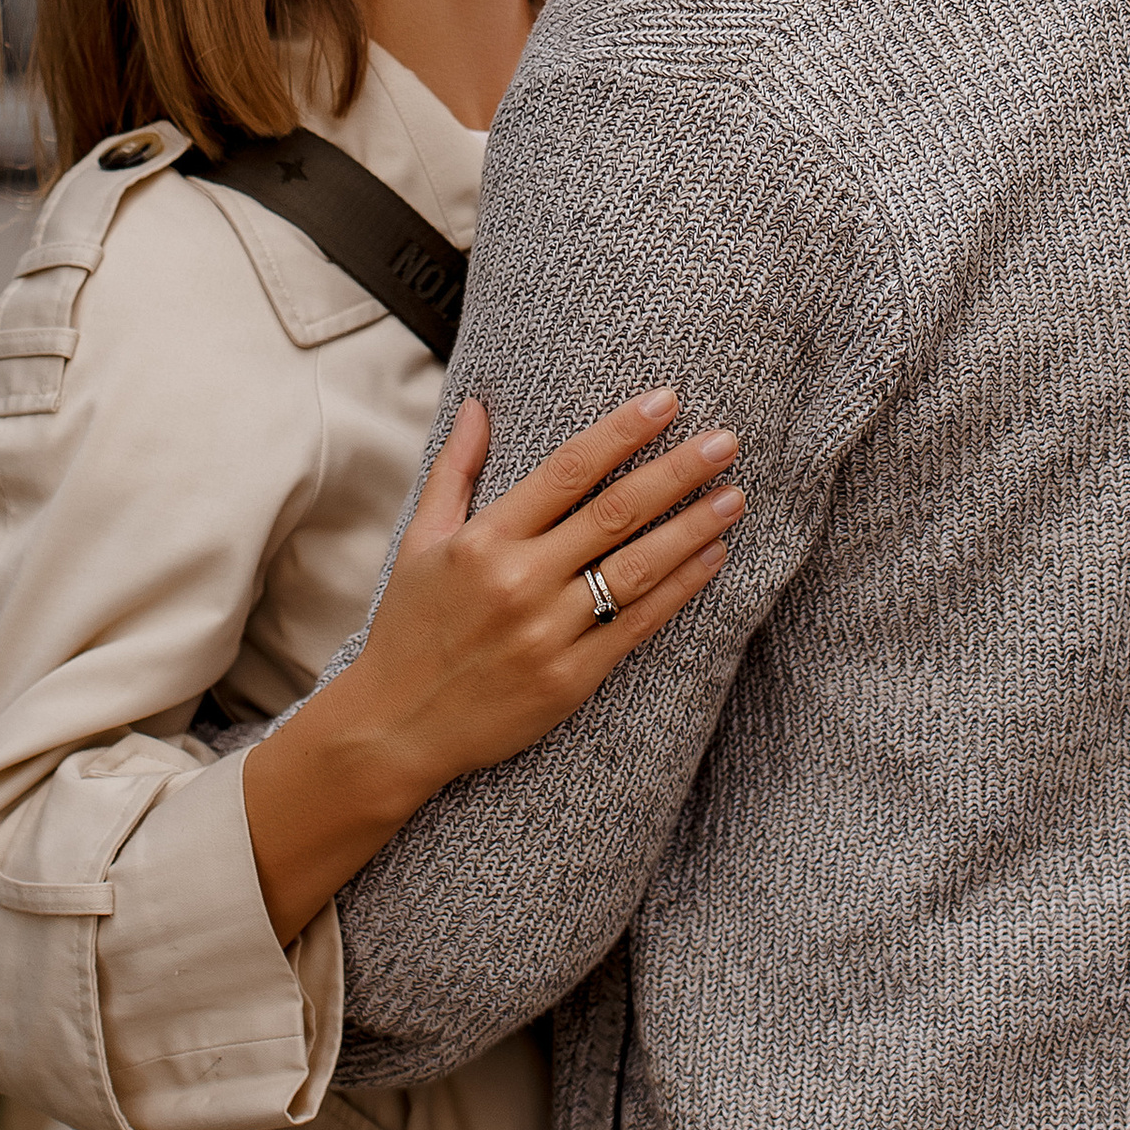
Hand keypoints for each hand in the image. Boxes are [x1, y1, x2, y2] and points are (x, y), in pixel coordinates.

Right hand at [241, 389, 741, 946]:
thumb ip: (455, 470)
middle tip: (725, 441)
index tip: (667, 402)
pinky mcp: (570, 679)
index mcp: (484, 540)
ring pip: (637, 568)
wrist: (396, 728)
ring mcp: (548, 633)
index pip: (568, 470)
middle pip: (615, 512)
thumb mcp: (419, 541)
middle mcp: (520, 581)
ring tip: (734, 496)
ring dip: (692, 528)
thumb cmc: (408, 627)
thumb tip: (479, 406)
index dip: (621, 432)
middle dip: (676, 472)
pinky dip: (680, 589)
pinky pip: (637, 625)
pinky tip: (713, 558)